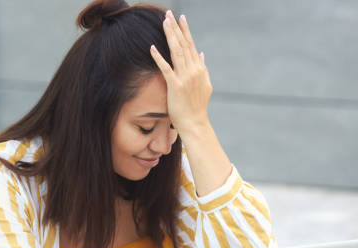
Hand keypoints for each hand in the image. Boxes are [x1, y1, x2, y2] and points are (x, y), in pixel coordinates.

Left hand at [150, 10, 211, 136]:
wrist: (195, 123)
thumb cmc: (197, 106)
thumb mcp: (205, 85)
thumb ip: (203, 68)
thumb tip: (201, 53)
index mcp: (200, 69)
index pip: (192, 45)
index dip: (185, 31)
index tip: (180, 19)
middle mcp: (193, 70)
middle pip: (184, 45)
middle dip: (176, 28)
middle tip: (169, 14)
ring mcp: (185, 78)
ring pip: (176, 52)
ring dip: (170, 36)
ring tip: (164, 22)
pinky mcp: (175, 86)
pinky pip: (166, 68)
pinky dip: (159, 57)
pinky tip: (152, 47)